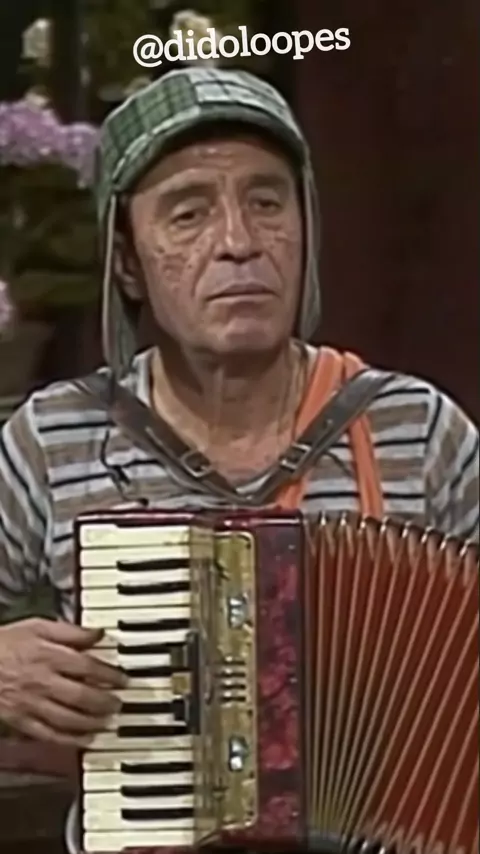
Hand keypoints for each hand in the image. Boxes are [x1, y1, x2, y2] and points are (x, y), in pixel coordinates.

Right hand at [0, 617, 126, 746]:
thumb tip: (98, 633)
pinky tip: (85, 740)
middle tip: (119, 703)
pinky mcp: (22, 721)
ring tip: (108, 722)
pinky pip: (50, 735)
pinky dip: (71, 740)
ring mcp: (32, 704)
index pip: (88, 666)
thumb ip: (70, 631)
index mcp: (48, 655)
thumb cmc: (4, 643)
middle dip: (106, 702)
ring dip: (93, 723)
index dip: (110, 674)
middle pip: (82, 695)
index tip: (123, 679)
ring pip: (69, 719)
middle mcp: (43, 681)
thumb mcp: (37, 626)